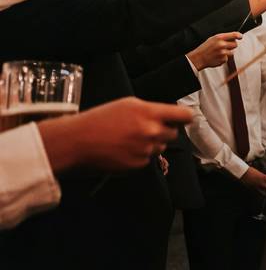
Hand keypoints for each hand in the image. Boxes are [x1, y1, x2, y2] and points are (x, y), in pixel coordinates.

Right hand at [37, 97, 190, 171]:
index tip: (182, 119)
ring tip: (129, 140)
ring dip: (151, 144)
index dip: (184, 118)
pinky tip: (123, 151)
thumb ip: (151, 110)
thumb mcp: (128, 105)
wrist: (76, 142)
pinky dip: (140, 156)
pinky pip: (148, 160)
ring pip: (160, 147)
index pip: (184, 116)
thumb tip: (169, 116)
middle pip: (173, 134)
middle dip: (164, 131)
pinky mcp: (138, 165)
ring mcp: (146, 150)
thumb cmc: (99, 119)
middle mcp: (152, 132)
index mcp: (150, 113)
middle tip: (145, 129)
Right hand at [187, 32, 241, 69]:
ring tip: (219, 52)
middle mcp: (222, 45)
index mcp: (219, 38)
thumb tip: (234, 36)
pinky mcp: (223, 60)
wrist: (199, 58)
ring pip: (232, 52)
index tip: (240, 36)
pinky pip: (227, 58)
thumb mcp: (213, 39)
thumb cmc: (206, 48)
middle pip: (235, 44)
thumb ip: (223, 37)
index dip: (239, 35)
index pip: (234, 35)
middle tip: (226, 46)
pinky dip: (223, 58)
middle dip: (232, 45)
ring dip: (228, 52)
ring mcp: (223, 53)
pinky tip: (217, 57)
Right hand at [240, 166, 265, 194]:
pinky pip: (258, 193)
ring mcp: (256, 187)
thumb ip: (264, 176)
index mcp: (263, 177)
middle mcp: (261, 183)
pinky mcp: (252, 189)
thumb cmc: (250, 170)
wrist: (242, 173)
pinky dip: (261, 194)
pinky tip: (262, 194)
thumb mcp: (259, 172)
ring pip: (264, 193)